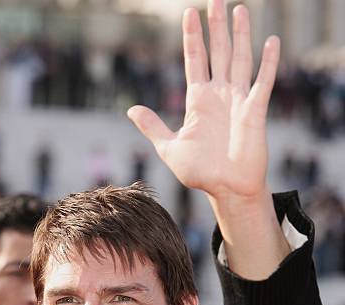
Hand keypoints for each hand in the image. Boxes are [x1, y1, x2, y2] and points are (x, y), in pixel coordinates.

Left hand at [127, 0, 279, 203]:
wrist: (226, 190)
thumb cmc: (200, 173)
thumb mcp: (170, 148)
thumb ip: (153, 127)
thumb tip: (131, 110)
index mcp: (198, 101)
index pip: (195, 60)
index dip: (192, 37)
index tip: (189, 13)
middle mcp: (219, 95)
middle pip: (218, 52)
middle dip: (216, 27)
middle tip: (215, 0)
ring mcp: (238, 100)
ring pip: (240, 59)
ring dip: (240, 35)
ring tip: (239, 8)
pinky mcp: (255, 110)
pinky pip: (263, 81)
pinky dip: (269, 62)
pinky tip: (271, 41)